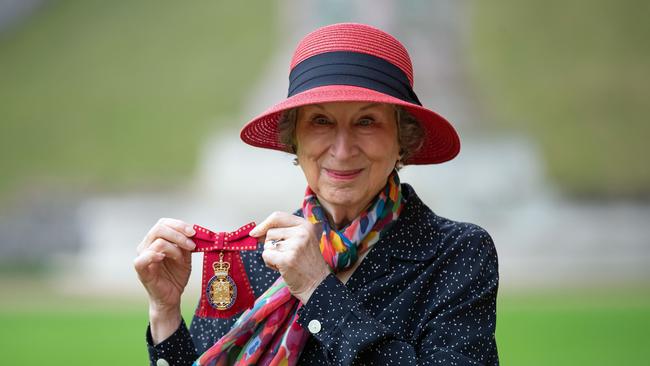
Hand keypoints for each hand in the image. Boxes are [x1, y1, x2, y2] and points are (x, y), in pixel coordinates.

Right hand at [133, 218, 195, 342]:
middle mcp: (146, 246)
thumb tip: (193, 231)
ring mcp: (142, 257)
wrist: (171, 297)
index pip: (163, 223)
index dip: (179, 225)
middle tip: (192, 244)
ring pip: (157, 242)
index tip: (193, 232)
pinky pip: (143, 259)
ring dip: (175, 247)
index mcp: (155, 240)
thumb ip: (186, 243)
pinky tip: (163, 258)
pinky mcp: (141, 270)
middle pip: (160, 228)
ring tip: (182, 258)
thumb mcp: (185, 256)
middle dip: (179, 234)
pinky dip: (154, 255)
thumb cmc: (176, 276)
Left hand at [250, 212, 330, 303]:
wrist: (317, 284)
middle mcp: (302, 233)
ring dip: (271, 255)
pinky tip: (282, 268)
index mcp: (306, 225)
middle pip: (270, 232)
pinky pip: (266, 255)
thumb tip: (256, 232)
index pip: (278, 217)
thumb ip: (282, 233)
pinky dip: (269, 263)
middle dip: (271, 245)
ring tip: (286, 262)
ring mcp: (296, 246)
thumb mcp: (301, 241)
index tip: (255, 233)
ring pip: (267, 245)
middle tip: (285, 255)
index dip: (264, 224)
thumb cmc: (306, 264)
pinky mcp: (287, 259)